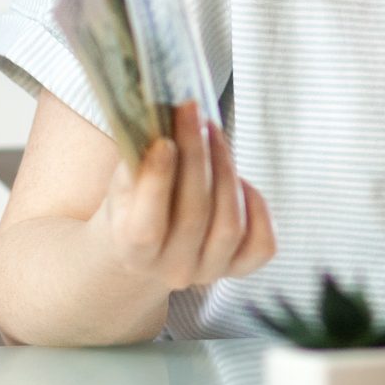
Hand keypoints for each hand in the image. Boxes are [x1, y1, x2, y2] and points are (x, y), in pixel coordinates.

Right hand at [88, 102, 276, 291]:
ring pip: (230, 224)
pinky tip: (238, 180)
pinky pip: (262, 240)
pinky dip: (256, 203)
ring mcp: (210, 272)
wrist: (151, 241)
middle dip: (196, 156)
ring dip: (224, 169)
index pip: (146, 228)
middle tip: (193, 112)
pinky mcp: (240, 267)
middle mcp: (173, 270)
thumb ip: (137, 160)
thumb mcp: (123, 183)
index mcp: (132, 253)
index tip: (165, 141)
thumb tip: (163, 118)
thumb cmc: (136, 202)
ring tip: (212, 132)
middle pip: (194, 215)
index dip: (157, 184)